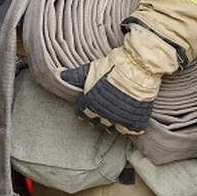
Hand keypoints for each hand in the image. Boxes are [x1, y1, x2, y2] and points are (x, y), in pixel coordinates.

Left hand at [61, 24, 178, 135]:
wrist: (138, 66)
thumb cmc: (113, 66)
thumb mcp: (90, 69)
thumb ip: (74, 76)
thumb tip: (58, 74)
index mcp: (90, 103)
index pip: (82, 113)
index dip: (84, 110)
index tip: (88, 107)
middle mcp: (103, 114)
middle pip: (97, 121)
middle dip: (98, 115)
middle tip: (103, 109)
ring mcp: (119, 118)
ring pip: (112, 126)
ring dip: (112, 121)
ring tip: (115, 114)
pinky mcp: (135, 120)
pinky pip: (130, 129)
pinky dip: (129, 125)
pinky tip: (128, 119)